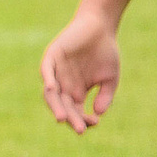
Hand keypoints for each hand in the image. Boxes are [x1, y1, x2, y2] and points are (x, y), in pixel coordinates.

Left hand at [39, 9, 119, 133]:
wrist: (101, 27)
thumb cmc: (105, 53)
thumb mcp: (109, 79)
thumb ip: (105, 96)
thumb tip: (98, 113)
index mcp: (75, 92)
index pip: (74, 112)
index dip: (82, 120)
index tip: (94, 124)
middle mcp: (63, 85)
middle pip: (62, 106)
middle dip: (71, 118)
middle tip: (80, 129)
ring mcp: (56, 72)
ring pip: (51, 93)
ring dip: (56, 106)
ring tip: (62, 118)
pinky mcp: (52, 57)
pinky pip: (46, 71)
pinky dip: (48, 80)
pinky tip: (53, 89)